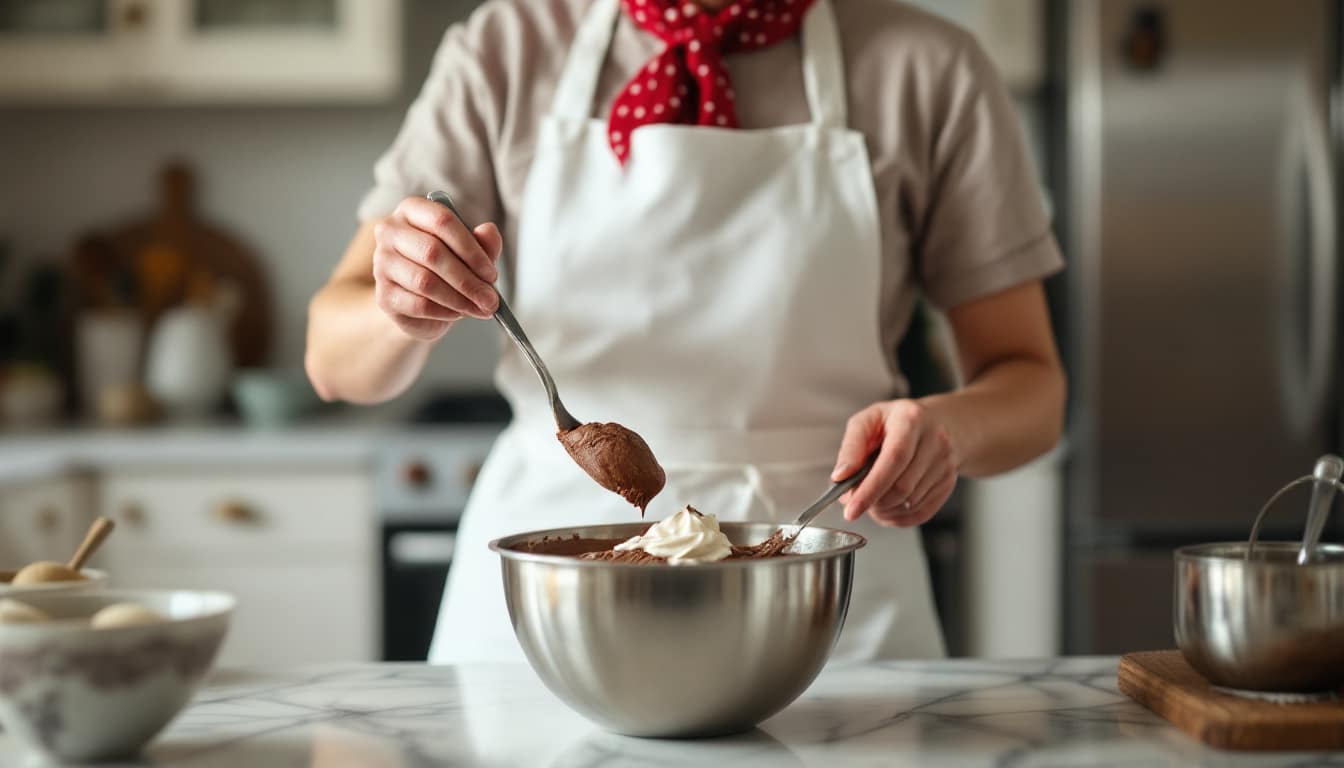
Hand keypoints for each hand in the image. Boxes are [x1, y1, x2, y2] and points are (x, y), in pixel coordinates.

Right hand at [372, 196, 502, 340]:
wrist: (418, 303)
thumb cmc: (445, 269)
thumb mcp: (470, 253)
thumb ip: (483, 242)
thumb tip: (489, 231)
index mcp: (412, 209)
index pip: (442, 220)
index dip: (471, 249)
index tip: (490, 273)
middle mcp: (390, 231)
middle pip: (432, 252)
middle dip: (468, 280)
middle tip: (491, 299)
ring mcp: (382, 262)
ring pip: (425, 281)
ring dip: (459, 299)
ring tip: (480, 308)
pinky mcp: (383, 294)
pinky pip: (418, 304)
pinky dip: (444, 312)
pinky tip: (458, 313)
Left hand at [832, 400, 959, 527]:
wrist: (938, 423)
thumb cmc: (895, 422)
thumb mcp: (868, 420)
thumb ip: (851, 447)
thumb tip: (840, 477)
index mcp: (911, 420)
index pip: (893, 459)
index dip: (870, 488)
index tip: (851, 508)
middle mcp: (935, 441)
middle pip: (902, 486)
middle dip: (874, 502)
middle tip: (857, 502)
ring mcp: (945, 464)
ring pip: (910, 503)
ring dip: (884, 509)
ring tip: (872, 498)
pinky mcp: (949, 484)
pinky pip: (921, 513)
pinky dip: (898, 517)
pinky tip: (888, 506)